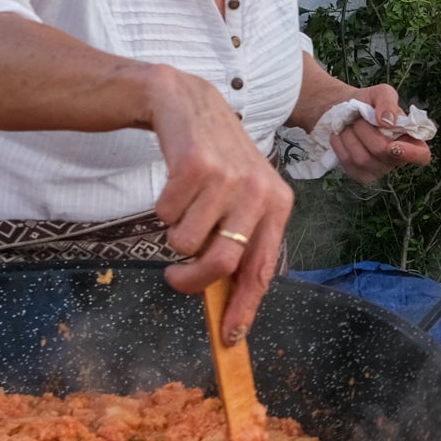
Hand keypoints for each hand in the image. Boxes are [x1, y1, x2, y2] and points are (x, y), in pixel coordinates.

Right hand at [144, 67, 292, 341]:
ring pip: (186, 242)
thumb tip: (227, 304)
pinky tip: (175, 183)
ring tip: (184, 204)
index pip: (262, 269)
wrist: (188, 103)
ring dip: (175, 232)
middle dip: (192, 281)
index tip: (229, 337)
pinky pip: (166, 215)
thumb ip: (241, 241)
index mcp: (278, 204)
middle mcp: (259, 191)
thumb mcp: (242, 196)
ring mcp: (228, 177)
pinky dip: (162, 207)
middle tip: (175, 278)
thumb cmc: (217, 161)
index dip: (243, 307)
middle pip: (222, 263)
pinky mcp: (195, 165)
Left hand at [326, 82, 432, 183]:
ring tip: (350, 125)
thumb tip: (388, 121)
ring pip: (362, 159)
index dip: (411, 154)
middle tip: (359, 118)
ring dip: (351, 136)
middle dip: (365, 130)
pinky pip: (348, 163)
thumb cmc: (368, 102)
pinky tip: (342, 135)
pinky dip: (340, 145)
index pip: (421, 155)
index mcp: (411, 139)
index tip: (393, 145)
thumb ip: (387, 101)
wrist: (343, 110)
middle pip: (383, 152)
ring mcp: (379, 169)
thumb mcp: (380, 92)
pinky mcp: (360, 174)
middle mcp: (398, 159)